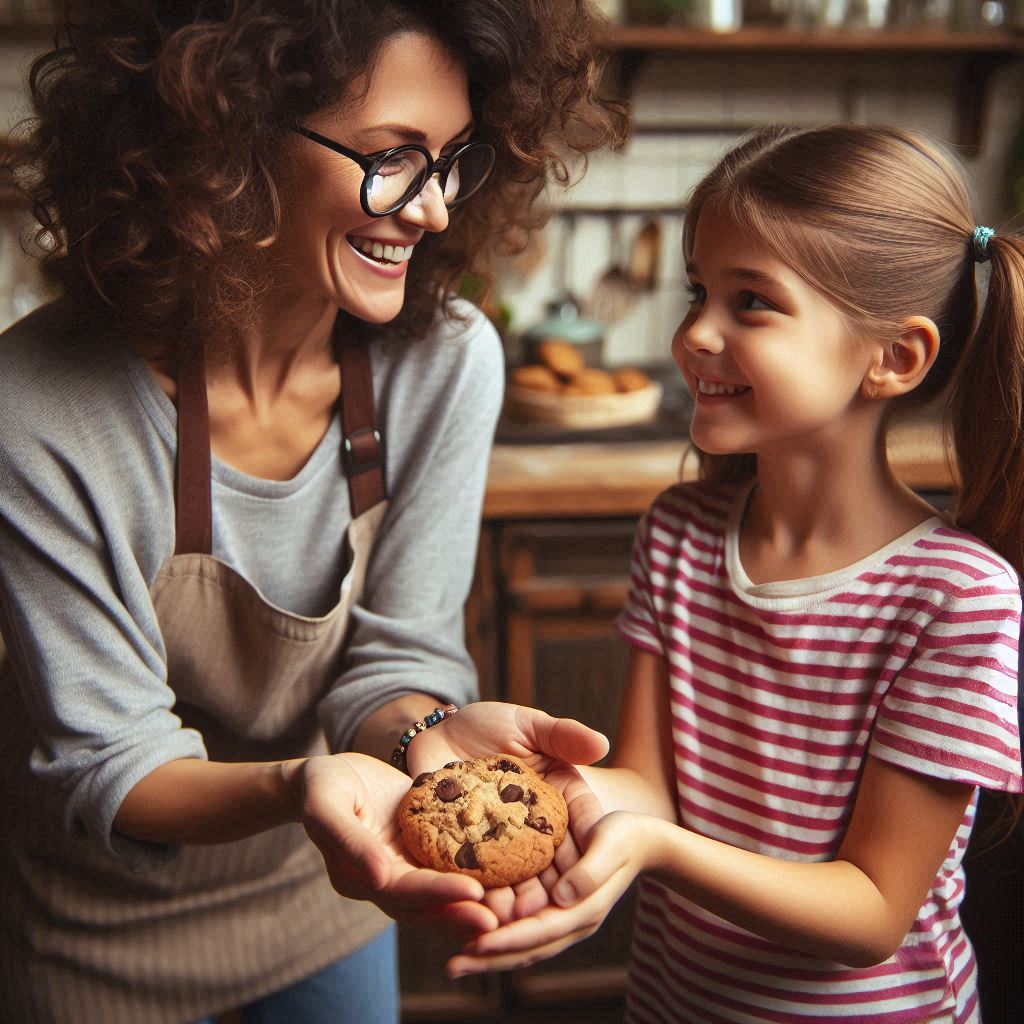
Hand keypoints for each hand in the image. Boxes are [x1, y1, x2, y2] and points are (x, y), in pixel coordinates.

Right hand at [298, 752, 497, 935]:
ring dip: (469, 903)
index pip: (403, 891)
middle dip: (461, 912)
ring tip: (508, 910)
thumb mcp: (326, 805)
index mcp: (360, 876)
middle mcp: (386, 880)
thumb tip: (378, 876)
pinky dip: (471, 872)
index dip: (438, 893)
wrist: (327, 777)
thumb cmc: (321, 787)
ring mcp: (404, 866)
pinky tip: (504, 870)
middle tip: (498, 920)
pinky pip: (446, 865)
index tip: (473, 893)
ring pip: (440, 893)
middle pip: (426, 904)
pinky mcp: (419, 848)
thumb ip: (349, 839)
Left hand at [407, 702, 609, 922]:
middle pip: (553, 864)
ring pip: (517, 880)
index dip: (588, 845)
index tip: (591, 862)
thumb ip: (562, 736)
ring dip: (517, 901)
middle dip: (555, 888)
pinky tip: (477, 908)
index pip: (583, 824)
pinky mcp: (465, 855)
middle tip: (552, 905)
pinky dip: (479, 895)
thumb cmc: (487, 724)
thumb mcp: (527, 726)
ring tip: (513, 916)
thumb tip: (601, 743)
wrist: (436, 731)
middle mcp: (535, 829)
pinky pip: (476, 880)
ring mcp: (501, 846)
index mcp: (559, 800)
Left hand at [446, 810, 655, 975]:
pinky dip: (501, 934)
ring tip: (456, 960)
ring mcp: (564, 918)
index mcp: (583, 911)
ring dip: (490, 954)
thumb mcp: (612, 844)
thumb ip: (591, 870)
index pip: (540, 932)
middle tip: (452, 967)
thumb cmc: (626, 837)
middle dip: (490, 959)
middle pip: (527, 949)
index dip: (507, 940)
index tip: (475, 945)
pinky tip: (474, 929)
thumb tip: (562, 896)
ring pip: (524, 944)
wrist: (642, 840)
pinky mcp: (557, 907)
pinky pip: (526, 927)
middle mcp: (571, 922)